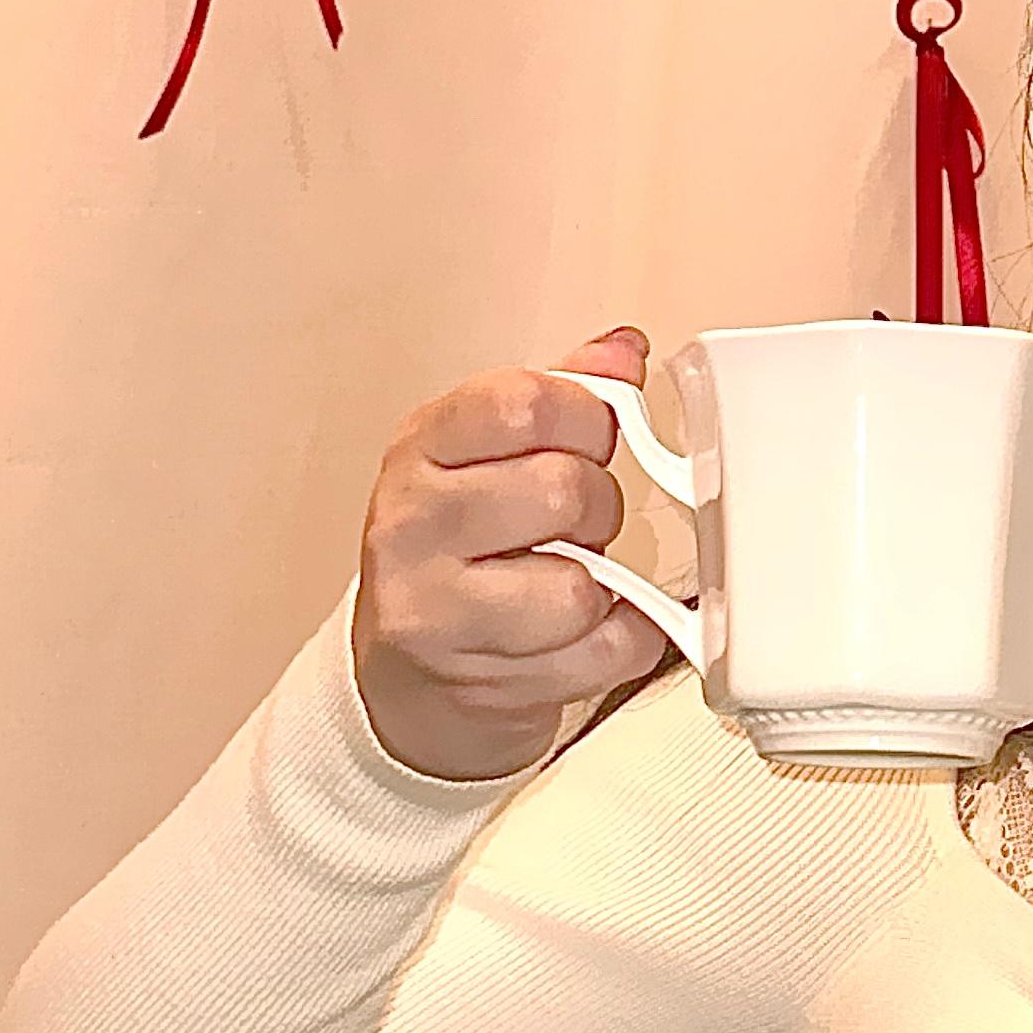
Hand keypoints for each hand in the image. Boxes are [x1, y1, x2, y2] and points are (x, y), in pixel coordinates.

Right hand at [348, 325, 674, 782]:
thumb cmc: (456, 557)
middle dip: (598, 509)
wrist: (409, 680)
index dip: (588, 418)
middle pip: (564, 490)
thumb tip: (623, 350)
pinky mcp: (479, 682)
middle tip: (577, 525)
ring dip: (603, 588)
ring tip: (568, 582)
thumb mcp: (487, 457)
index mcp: (421, 449)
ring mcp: (436, 609)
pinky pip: (605, 652)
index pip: (524, 402)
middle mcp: (414, 524)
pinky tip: (583, 633)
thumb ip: (559, 396)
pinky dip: (621, 643)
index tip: (592, 437)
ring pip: (580, 586)